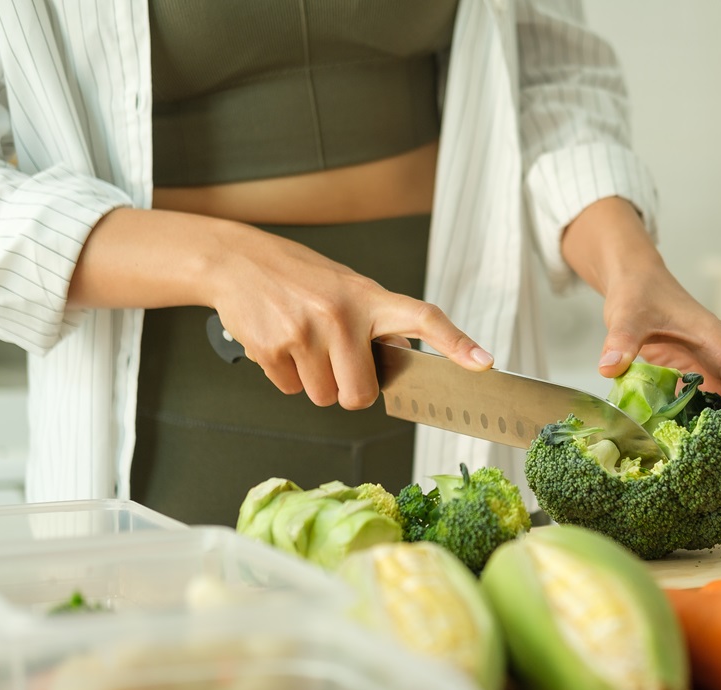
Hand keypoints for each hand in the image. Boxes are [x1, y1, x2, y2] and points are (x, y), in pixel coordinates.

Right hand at [71, 209, 492, 408]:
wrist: (237, 261)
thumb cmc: (301, 278)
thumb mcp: (348, 288)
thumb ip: (377, 323)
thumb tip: (403, 363)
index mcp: (369, 297)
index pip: (423, 318)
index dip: (455, 343)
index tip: (483, 363)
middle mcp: (341, 314)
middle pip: (359, 395)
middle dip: (349, 390)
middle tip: (336, 363)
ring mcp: (305, 332)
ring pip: (323, 397)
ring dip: (314, 382)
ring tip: (303, 344)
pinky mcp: (272, 347)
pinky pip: (290, 390)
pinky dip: (285, 376)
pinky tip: (280, 343)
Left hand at [561, 198, 720, 479]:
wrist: (634, 278)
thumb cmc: (638, 291)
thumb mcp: (627, 314)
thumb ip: (621, 339)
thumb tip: (609, 366)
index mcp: (720, 345)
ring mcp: (712, 368)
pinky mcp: (696, 375)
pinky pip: (712, 409)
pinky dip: (713, 433)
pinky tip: (703, 458)